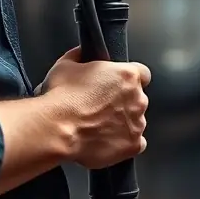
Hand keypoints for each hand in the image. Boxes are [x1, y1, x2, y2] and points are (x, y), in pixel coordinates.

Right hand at [40, 47, 150, 169]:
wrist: (58, 128)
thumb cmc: (62, 97)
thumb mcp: (66, 65)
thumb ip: (80, 56)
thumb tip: (82, 53)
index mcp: (127, 76)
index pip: (142, 74)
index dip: (129, 79)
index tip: (119, 85)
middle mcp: (138, 99)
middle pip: (137, 99)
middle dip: (123, 103)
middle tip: (101, 107)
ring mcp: (137, 124)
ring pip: (136, 122)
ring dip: (122, 123)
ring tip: (99, 126)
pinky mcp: (132, 145)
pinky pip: (135, 144)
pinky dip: (124, 143)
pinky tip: (107, 140)